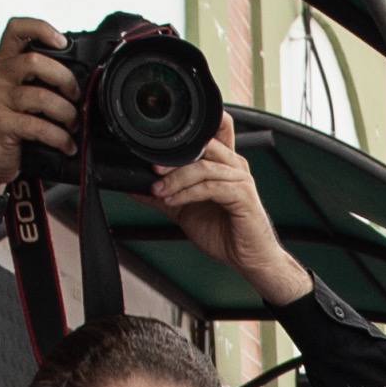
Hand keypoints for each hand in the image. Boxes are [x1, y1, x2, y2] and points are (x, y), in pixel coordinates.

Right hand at [0, 16, 77, 195]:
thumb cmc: (6, 128)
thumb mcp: (17, 97)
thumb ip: (37, 82)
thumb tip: (78, 83)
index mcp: (2, 64)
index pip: (16, 29)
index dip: (41, 28)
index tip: (63, 42)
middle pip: (35, 60)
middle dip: (65, 79)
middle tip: (74, 96)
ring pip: (42, 96)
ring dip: (66, 113)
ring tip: (73, 126)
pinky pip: (38, 126)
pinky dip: (59, 138)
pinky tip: (66, 145)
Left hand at [151, 114, 311, 307]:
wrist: (247, 258)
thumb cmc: (224, 232)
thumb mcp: (185, 210)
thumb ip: (163, 196)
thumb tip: (137, 188)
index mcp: (224, 163)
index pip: (214, 131)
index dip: (193, 128)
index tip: (160, 144)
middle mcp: (234, 166)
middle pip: (203, 146)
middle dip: (173, 157)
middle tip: (153, 169)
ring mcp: (240, 179)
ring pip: (203, 167)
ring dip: (176, 178)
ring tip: (159, 190)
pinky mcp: (242, 196)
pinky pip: (210, 187)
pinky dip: (188, 193)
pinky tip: (173, 200)